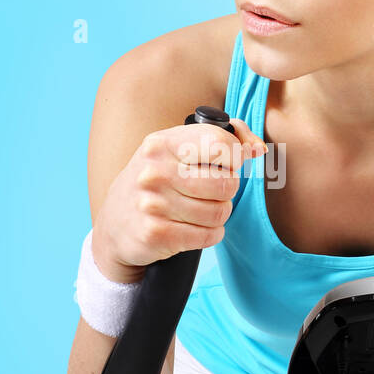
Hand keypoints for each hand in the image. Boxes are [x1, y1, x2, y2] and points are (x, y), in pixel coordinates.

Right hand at [93, 117, 265, 282]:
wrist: (114, 226)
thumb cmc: (157, 182)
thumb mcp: (177, 150)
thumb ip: (223, 138)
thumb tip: (258, 149)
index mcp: (161, 143)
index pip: (221, 143)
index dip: (235, 157)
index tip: (227, 164)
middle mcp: (154, 170)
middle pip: (227, 182)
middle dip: (227, 190)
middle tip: (211, 192)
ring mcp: (153, 203)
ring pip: (221, 212)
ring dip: (217, 215)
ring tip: (199, 211)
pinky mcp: (156, 233)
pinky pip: (209, 235)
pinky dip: (209, 235)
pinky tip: (193, 229)